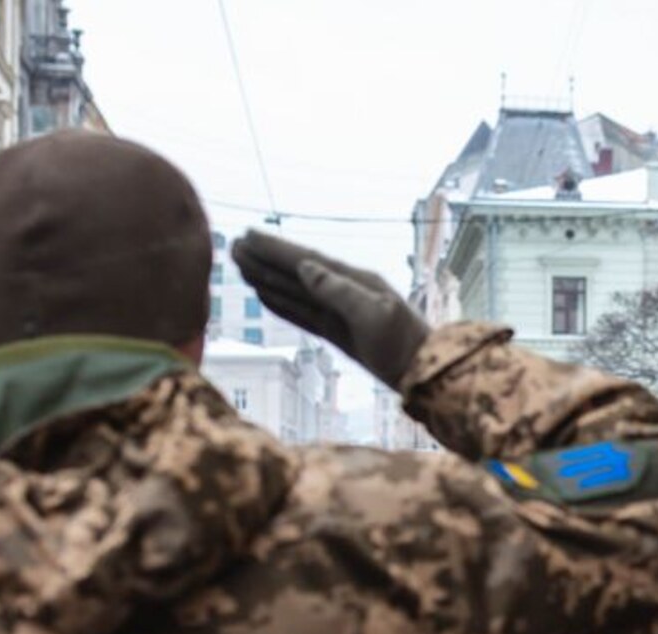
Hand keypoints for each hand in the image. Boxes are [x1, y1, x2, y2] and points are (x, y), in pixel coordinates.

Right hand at [230, 229, 429, 387]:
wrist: (425, 373)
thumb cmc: (404, 344)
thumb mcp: (373, 315)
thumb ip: (339, 291)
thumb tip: (306, 267)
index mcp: (355, 282)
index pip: (307, 261)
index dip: (276, 250)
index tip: (249, 236)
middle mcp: (346, 292)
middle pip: (296, 273)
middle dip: (264, 259)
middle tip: (233, 245)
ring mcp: (342, 313)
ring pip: (296, 292)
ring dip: (267, 279)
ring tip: (241, 266)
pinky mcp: (340, 333)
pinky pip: (303, 314)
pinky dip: (281, 304)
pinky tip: (265, 296)